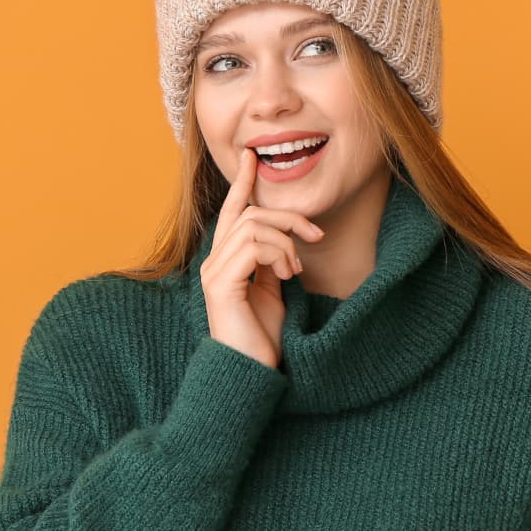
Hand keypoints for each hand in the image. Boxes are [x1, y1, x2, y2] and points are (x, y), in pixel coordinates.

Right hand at [199, 146, 326, 369]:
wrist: (250, 373)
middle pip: (249, 213)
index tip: (254, 157)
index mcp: (226, 260)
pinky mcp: (221, 284)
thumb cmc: (262, 339)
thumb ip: (273, 263)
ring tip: (297, 269)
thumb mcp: (274, 292)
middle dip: (288, 217)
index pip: (233, 211)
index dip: (243, 182)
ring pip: (254, 226)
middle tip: (316, 234)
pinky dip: (279, 255)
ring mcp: (214, 272)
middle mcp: (214, 261)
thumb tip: (286, 241)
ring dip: (286, 242)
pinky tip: (288, 276)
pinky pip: (253, 247)